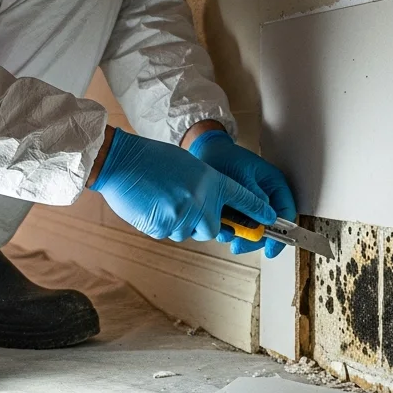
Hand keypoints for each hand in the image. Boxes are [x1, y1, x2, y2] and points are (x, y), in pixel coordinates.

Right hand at [90, 129, 275, 241]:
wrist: (122, 162)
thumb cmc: (153, 159)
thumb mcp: (189, 165)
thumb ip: (206, 187)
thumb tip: (212, 209)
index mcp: (211, 181)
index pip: (243, 198)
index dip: (258, 210)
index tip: (270, 218)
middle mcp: (201, 201)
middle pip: (214, 228)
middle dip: (204, 223)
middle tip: (186, 205)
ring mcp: (182, 217)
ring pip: (189, 232)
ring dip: (179, 221)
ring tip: (163, 198)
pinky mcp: (163, 228)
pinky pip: (169, 233)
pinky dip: (163, 223)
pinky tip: (153, 204)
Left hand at [187, 130, 296, 257]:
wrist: (205, 153)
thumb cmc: (226, 157)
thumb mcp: (241, 176)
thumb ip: (254, 197)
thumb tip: (268, 218)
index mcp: (275, 184)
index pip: (286, 213)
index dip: (281, 233)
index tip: (270, 250)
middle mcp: (268, 196)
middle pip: (270, 226)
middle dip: (254, 239)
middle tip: (238, 246)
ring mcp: (254, 203)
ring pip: (254, 228)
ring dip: (240, 235)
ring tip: (224, 234)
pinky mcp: (240, 208)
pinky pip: (240, 225)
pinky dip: (231, 229)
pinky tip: (220, 228)